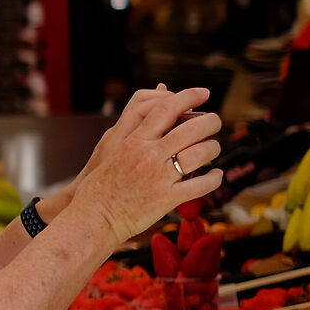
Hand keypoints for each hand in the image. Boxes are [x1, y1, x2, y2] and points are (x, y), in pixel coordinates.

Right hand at [72, 86, 224, 242]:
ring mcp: (159, 177)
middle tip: (215, 121)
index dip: (188, 96)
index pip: (166, 108)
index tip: (203, 93)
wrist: (94, 216)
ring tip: (213, 148)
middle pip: (191, 128)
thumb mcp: (113, 148)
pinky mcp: (167, 198)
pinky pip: (201, 185)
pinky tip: (215, 175)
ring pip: (201, 153)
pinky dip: (214, 178)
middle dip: (211, 121)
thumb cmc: (101, 183)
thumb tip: (151, 104)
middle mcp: (148, 155)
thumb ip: (136, 128)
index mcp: (133, 141)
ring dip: (214, 148)